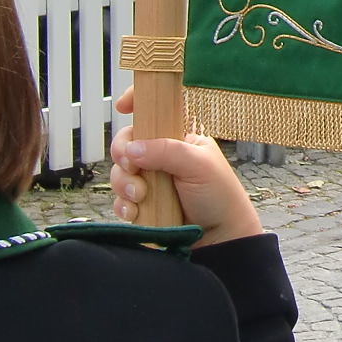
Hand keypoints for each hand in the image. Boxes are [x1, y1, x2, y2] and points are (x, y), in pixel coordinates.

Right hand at [108, 86, 262, 244]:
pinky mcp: (142, 205)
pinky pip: (120, 199)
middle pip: (127, 143)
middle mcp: (161, 156)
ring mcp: (150, 180)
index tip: (123, 106)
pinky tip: (136, 212)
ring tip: (141, 196)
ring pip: (120, 172)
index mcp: (178, 137)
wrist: (221, 239)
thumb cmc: (219, 196)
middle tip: (133, 167)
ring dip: (124, 183)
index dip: (137, 102)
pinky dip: (123, 205)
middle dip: (123, 154)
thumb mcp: (198, 165)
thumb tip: (132, 148)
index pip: (155, 110)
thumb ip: (166, 151)